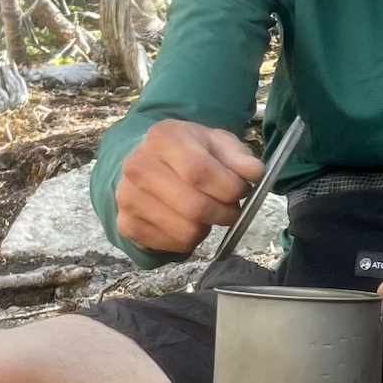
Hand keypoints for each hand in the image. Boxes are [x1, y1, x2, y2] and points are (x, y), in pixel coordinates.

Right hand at [113, 119, 263, 253]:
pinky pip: (174, 245)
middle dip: (225, 212)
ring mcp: (128, 197)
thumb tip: (254, 172)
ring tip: (209, 211)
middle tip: (232, 208)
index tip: (243, 190)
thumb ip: (238, 156)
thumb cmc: (189, 152)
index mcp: (162, 137)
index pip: (199, 171)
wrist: (148, 163)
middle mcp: (138, 166)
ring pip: (187, 230)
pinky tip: (189, 221)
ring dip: (208, 227)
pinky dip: (191, 239)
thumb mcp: (216, 143)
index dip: (229, 187)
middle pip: (194, 206)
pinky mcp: (128, 225)